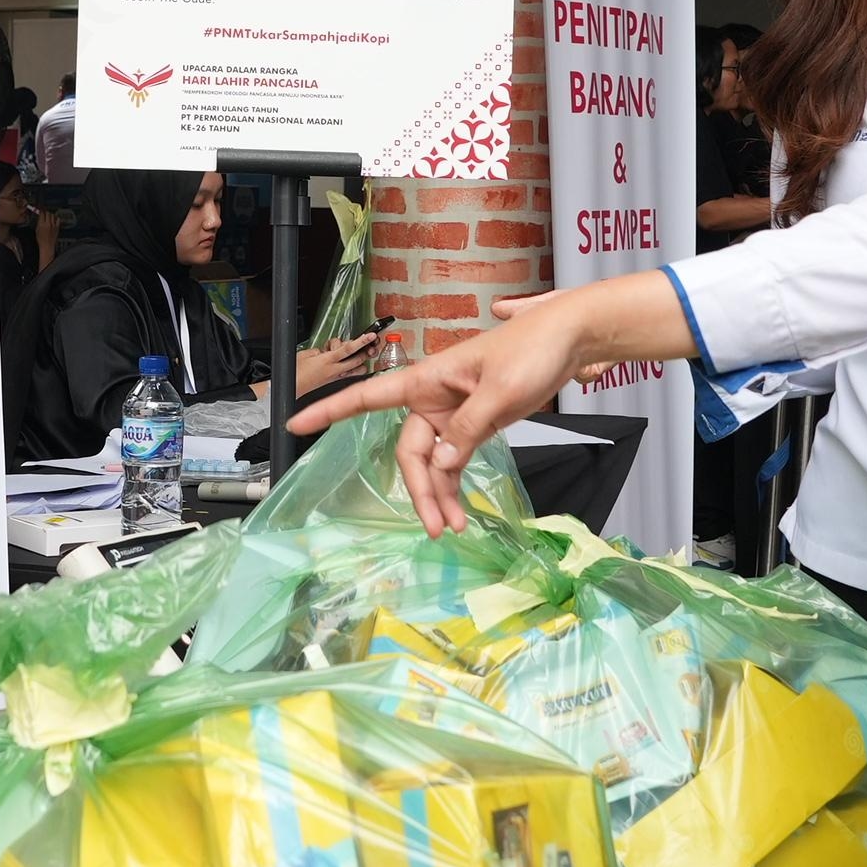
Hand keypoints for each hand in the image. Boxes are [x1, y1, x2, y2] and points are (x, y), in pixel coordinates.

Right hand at [289, 332, 380, 395]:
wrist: (292, 389)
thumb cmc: (295, 373)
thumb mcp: (304, 354)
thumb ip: (318, 350)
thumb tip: (326, 350)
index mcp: (327, 361)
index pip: (348, 349)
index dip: (361, 342)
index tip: (371, 336)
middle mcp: (335, 371)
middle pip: (357, 360)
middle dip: (366, 352)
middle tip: (369, 345)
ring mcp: (336, 378)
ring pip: (356, 370)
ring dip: (360, 362)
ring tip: (354, 356)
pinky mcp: (334, 383)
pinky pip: (349, 375)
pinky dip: (352, 369)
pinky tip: (347, 365)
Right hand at [294, 273, 692, 533]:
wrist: (573, 338)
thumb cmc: (532, 352)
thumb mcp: (499, 394)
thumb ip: (466, 432)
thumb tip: (439, 466)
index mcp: (427, 379)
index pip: (366, 396)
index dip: (329, 411)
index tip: (294, 425)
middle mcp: (433, 396)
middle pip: (409, 451)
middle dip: (419, 490)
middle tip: (436, 528)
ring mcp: (455, 410)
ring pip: (433, 461)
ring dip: (440, 494)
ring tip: (452, 528)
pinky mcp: (478, 420)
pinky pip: (455, 457)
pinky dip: (456, 483)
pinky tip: (460, 509)